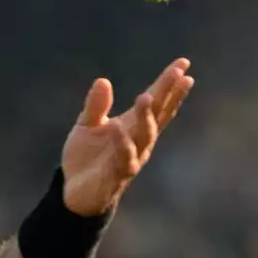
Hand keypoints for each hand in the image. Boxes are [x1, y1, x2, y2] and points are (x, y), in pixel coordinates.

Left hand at [61, 57, 193, 216]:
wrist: (74, 193)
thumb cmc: (86, 158)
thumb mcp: (87, 125)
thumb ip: (96, 105)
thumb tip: (103, 80)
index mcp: (133, 126)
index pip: (156, 102)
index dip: (169, 84)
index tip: (183, 64)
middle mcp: (139, 141)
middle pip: (158, 115)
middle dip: (169, 95)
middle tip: (180, 75)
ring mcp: (131, 158)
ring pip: (145, 136)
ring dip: (146, 117)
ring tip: (145, 96)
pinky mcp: (117, 175)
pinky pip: (123, 158)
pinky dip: (122, 143)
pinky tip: (119, 127)